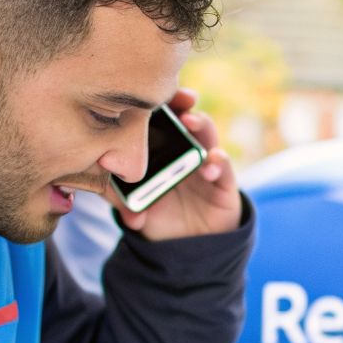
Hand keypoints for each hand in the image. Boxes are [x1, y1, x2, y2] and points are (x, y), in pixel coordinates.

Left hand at [114, 87, 242, 240]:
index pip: (163, 120)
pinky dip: (218, 163)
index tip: (151, 94)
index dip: (160, 104)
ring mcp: (207, 166)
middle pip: (188, 119)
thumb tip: (117, 203)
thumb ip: (123, 203)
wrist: (186, 248)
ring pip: (208, 137)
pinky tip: (210, 165)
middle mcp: (188, 153)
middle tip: (180, 99)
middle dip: (185, 105)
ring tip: (190, 123)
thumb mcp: (137, 210)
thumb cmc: (161, 220)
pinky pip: (224, 168)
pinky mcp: (225, 184)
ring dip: (201, 126)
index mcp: (165, 152)